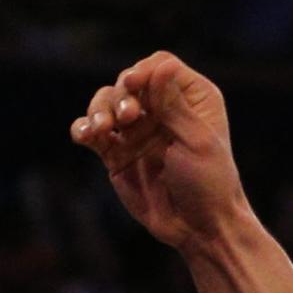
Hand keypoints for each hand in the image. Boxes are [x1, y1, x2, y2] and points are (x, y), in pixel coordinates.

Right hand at [72, 53, 250, 247]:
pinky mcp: (116, 152)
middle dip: (121, 95)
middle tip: (128, 118)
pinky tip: (84, 136)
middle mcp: (163, 109)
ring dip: (98, 110)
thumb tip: (162, 64)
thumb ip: (174, 104)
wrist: (197, 227)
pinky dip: (83, 129)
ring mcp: (137, 130)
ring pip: (105, 103)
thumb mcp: (196, 140)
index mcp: (192, 99)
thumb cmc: (209, 183)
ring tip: (100, 130)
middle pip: (128, 82)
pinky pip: (92, 132)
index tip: (132, 83)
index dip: (143, 71)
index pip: (159, 66)